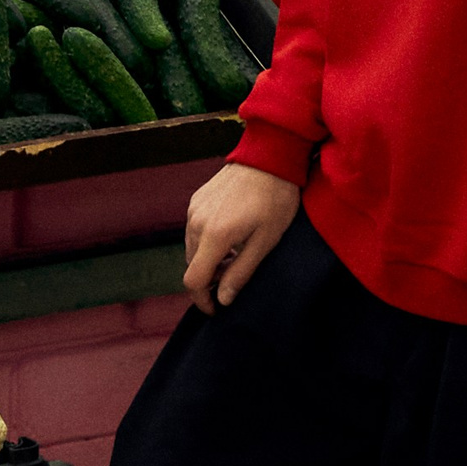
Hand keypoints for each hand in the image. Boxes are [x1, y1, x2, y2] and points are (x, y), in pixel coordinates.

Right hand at [183, 164, 299, 308]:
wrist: (270, 157)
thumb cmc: (275, 200)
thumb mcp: (265, 241)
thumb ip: (241, 273)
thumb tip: (222, 299)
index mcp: (214, 235)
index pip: (194, 280)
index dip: (202, 300)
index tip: (216, 308)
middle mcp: (196, 222)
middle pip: (192, 265)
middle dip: (209, 280)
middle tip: (234, 280)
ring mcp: (194, 209)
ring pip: (192, 248)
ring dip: (208, 260)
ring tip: (236, 256)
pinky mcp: (197, 199)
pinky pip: (194, 230)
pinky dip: (207, 242)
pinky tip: (230, 236)